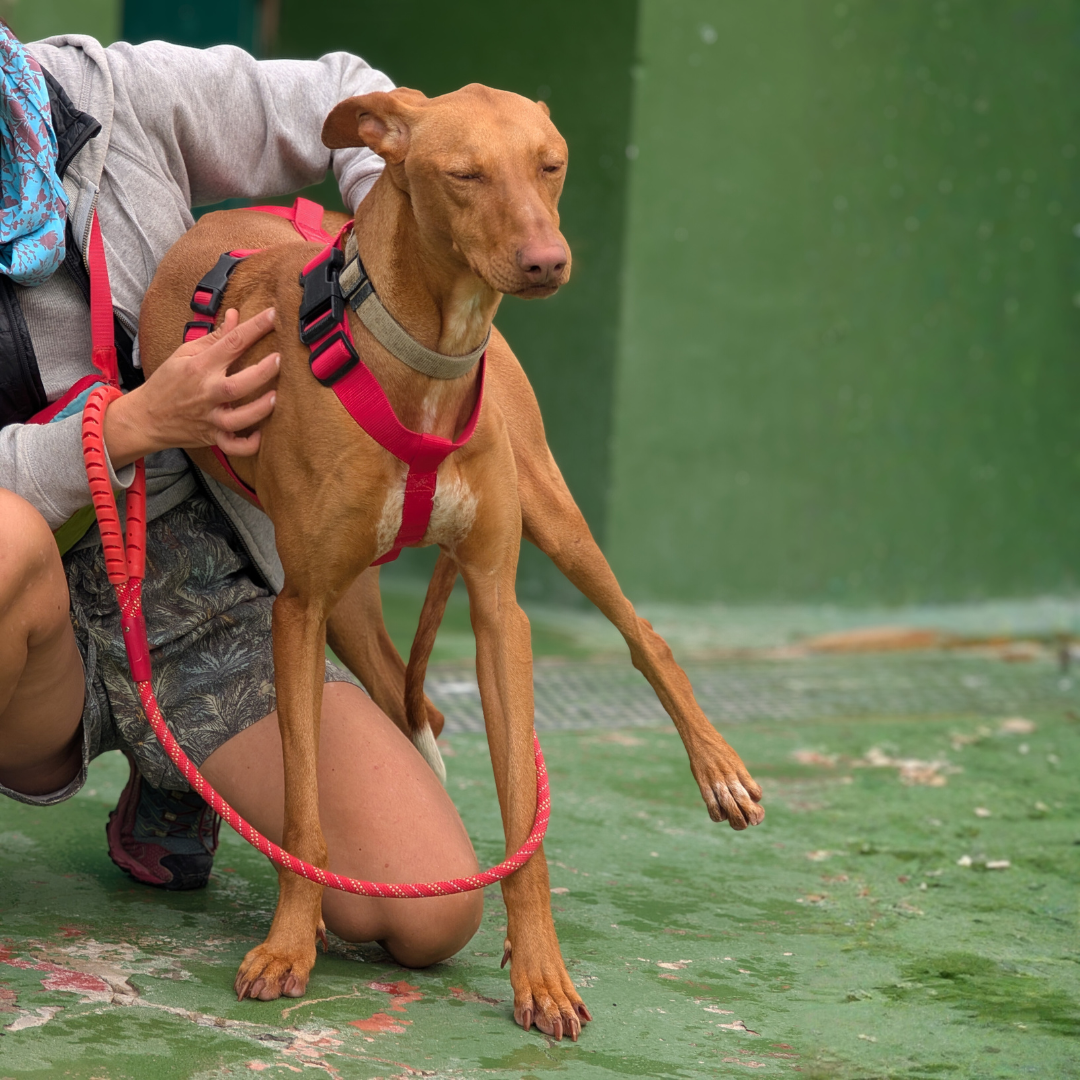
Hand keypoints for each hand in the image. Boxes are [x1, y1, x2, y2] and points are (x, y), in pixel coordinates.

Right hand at [104, 308, 278, 468]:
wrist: (145, 418)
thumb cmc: (168, 383)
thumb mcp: (185, 353)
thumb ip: (215, 337)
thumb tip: (236, 316)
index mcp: (200, 367)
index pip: (231, 343)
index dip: (254, 327)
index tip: (274, 315)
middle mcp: (207, 393)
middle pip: (237, 385)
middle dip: (261, 372)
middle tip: (281, 359)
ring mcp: (210, 418)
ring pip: (238, 418)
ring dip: (259, 409)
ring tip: (276, 397)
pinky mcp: (212, 437)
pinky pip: (232, 446)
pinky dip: (248, 445)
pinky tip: (262, 435)